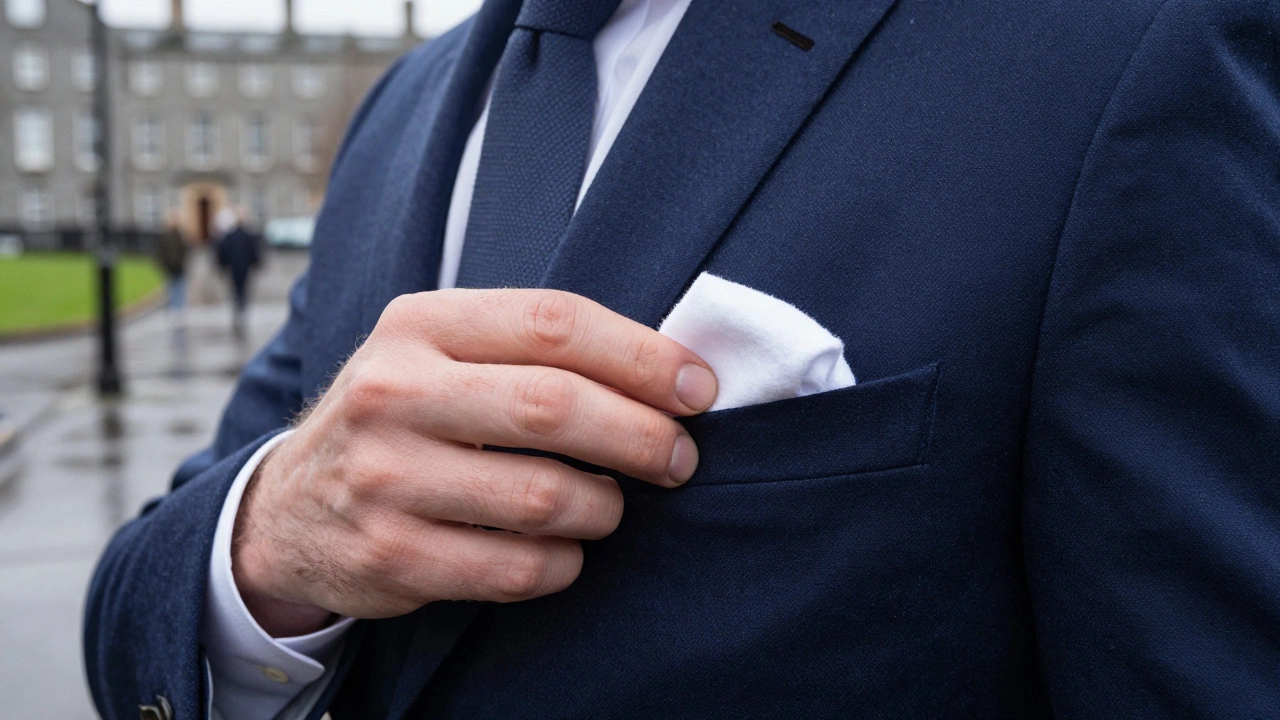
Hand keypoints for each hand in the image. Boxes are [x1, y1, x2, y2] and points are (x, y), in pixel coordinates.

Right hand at [232, 290, 717, 636]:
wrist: (291, 505)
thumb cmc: (403, 416)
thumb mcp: (441, 352)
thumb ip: (532, 348)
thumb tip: (670, 371)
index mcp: (419, 324)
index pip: (554, 323)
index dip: (642, 355)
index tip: (698, 387)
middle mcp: (393, 392)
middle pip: (553, 407)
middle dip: (642, 435)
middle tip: (679, 457)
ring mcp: (384, 478)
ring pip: (544, 497)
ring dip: (605, 508)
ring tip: (611, 505)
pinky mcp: (390, 555)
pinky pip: (517, 569)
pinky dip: (565, 562)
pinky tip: (566, 549)